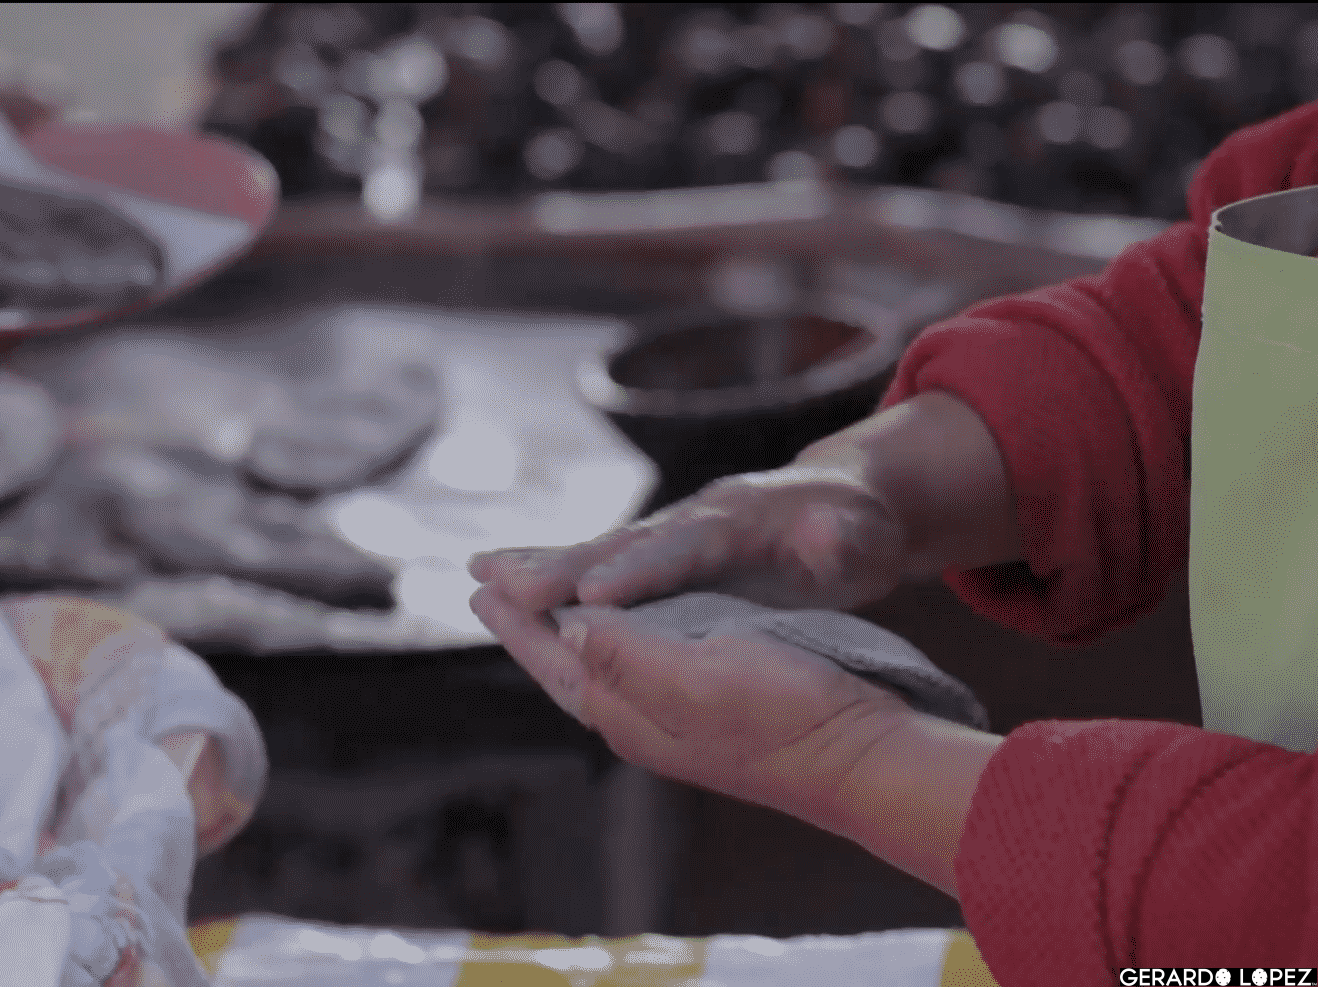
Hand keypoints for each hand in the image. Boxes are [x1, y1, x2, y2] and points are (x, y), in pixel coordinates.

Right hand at [468, 463, 910, 614]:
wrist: (847, 504)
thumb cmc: (859, 527)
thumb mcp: (864, 535)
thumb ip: (842, 540)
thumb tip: (826, 539)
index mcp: (741, 519)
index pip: (685, 547)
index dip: (640, 571)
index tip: (593, 594)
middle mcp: (694, 520)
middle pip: (621, 544)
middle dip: (562, 568)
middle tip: (500, 586)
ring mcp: (674, 534)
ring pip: (598, 551)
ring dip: (540, 567)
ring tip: (479, 575)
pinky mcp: (662, 555)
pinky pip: (601, 565)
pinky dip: (556, 575)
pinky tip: (510, 588)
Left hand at [468, 584, 913, 824]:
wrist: (859, 758)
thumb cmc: (788, 712)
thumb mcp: (701, 675)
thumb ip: (627, 655)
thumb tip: (566, 629)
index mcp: (631, 712)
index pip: (554, 660)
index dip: (516, 621)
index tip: (479, 584)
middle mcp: (644, 722)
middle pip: (566, 668)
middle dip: (527, 629)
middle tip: (488, 591)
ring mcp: (678, 722)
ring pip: (598, 670)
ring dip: (561, 635)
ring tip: (538, 608)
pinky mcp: (712, 711)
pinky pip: (635, 669)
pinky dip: (610, 640)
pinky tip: (620, 633)